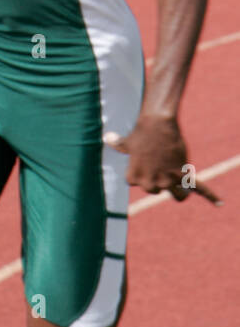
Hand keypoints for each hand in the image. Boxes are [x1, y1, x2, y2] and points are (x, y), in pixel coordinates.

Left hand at [104, 116, 220, 204]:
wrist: (157, 124)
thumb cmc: (141, 133)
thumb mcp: (127, 142)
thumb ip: (118, 145)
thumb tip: (107, 138)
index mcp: (134, 178)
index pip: (138, 184)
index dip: (142, 173)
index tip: (144, 162)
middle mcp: (151, 182)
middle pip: (156, 190)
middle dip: (159, 180)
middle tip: (159, 164)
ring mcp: (168, 180)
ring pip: (178, 196)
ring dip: (179, 190)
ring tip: (178, 180)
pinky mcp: (184, 174)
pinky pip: (200, 188)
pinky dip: (210, 196)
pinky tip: (218, 202)